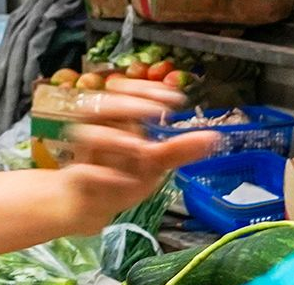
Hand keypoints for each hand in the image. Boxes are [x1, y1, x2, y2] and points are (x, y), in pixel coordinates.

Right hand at [59, 77, 218, 233]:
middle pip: (102, 105)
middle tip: (158, 111)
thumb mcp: (154, 163)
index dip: (146, 88)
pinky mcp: (78, 180)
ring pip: (89, 134)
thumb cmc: (121, 174)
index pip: (123, 90)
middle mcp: (95, 129)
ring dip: (115, 137)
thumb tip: (214, 137)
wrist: (90, 205)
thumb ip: (179, 149)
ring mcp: (84, 154)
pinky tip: (124, 180)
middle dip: (130, 105)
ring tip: (142, 147)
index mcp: (113, 118)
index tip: (176, 98)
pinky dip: (102, 174)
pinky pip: (84, 172)